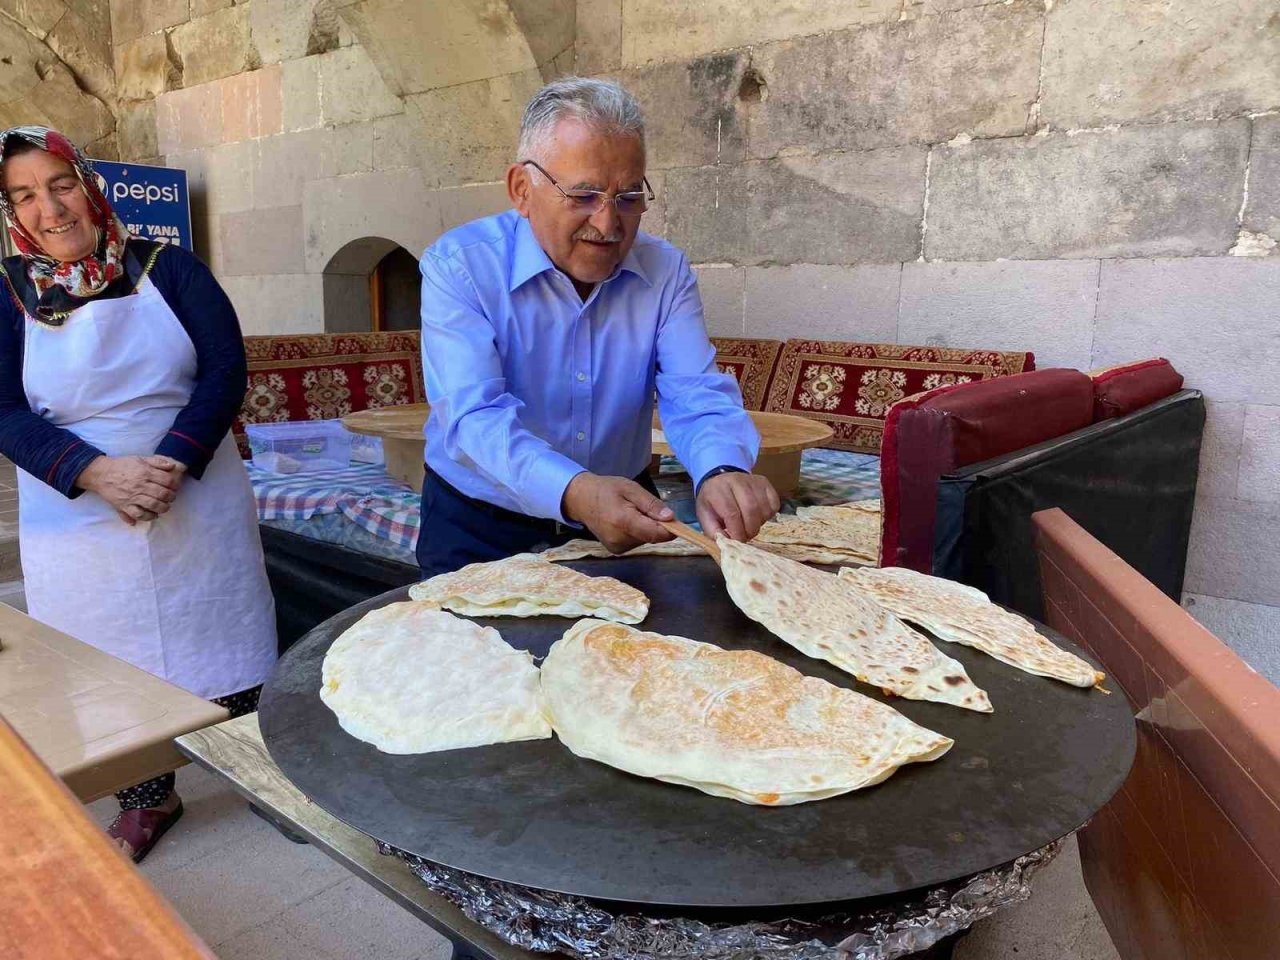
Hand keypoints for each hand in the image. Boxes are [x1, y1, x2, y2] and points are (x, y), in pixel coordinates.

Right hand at [77, 455, 181, 524]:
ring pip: (153, 505)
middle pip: (163, 494)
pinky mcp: (124, 506)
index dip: (175, 485)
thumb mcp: (140, 459)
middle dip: (171, 497)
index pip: (167, 480)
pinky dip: (148, 517)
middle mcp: (140, 485)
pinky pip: (139, 514)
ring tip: (165, 507)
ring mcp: (132, 496)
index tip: (175, 487)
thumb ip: (157, 462)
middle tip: (171, 497)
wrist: (101, 474)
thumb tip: (172, 466)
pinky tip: (153, 515)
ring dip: (163, 508)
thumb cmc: (122, 465)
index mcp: (145, 472)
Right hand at [561, 472, 675, 553]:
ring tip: (632, 513)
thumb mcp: (631, 489)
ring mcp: (616, 547)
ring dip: (645, 528)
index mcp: (623, 522)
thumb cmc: (607, 490)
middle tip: (643, 508)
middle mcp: (619, 539)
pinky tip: (626, 522)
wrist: (581, 499)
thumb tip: (671, 518)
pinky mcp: (616, 550)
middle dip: (655, 524)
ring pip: (645, 540)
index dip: (669, 529)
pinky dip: (637, 532)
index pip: (655, 533)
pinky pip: (636, 542)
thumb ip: (651, 504)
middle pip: (652, 537)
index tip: (674, 519)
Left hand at [696, 471, 779, 541]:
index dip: (737, 532)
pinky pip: (774, 504)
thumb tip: (727, 542)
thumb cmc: (712, 502)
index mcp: (718, 490)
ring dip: (759, 523)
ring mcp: (753, 481)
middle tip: (746, 537)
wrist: (720, 481)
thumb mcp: (704, 516)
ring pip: (763, 508)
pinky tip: (758, 516)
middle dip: (750, 530)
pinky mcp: (765, 483)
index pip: (732, 513)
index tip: (738, 542)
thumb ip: (713, 531)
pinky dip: (768, 516)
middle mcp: (736, 481)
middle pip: (751, 510)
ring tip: (749, 526)